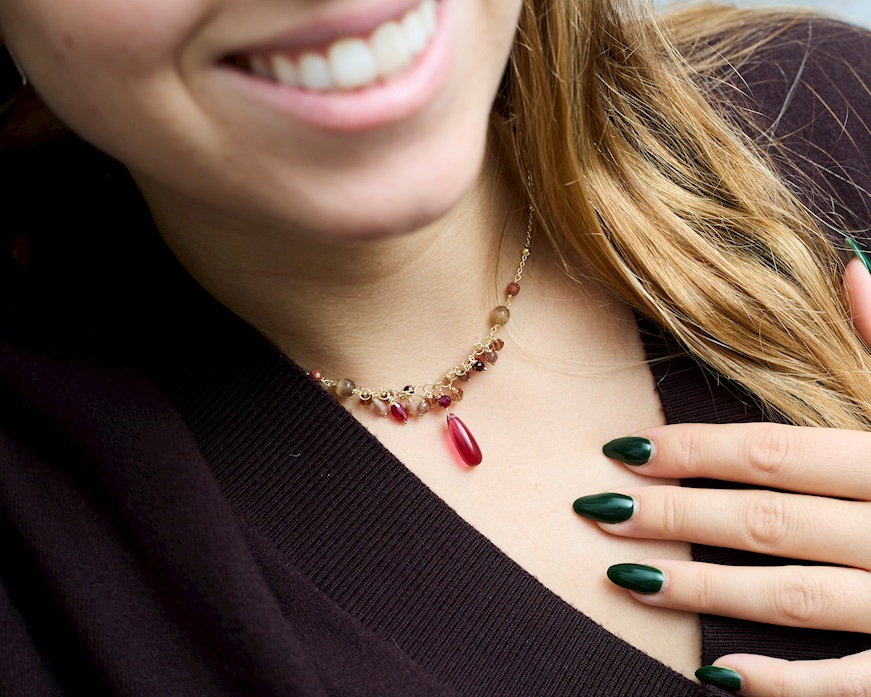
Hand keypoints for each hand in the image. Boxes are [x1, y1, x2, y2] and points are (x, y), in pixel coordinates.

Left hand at [571, 252, 870, 695]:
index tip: (624, 449)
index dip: (694, 451)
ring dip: (704, 590)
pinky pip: (855, 680)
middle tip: (597, 511)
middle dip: (675, 517)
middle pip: (766, 521)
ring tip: (626, 581)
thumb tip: (851, 263)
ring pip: (794, 598)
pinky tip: (717, 674)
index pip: (777, 452)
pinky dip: (787, 683)